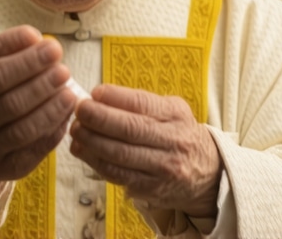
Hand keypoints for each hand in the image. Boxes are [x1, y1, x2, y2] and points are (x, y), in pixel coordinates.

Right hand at [0, 25, 75, 216]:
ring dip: (50, 109)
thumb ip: (6, 50)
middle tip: (64, 69)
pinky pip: (32, 151)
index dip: (25, 58)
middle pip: (9, 100)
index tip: (51, 45)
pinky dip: (52, 132)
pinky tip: (66, 116)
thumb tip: (35, 37)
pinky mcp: (3, 168)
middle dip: (41, 83)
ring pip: (22, 128)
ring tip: (70, 93)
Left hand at [70, 84, 221, 218]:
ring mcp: (163, 167)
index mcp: (174, 114)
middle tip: (78, 110)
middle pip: (130, 129)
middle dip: (99, 118)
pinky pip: (118, 175)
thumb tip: (99, 96)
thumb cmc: (177, 131)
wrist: (206, 171)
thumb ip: (140, 102)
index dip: (115, 97)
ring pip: (120, 155)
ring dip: (92, 142)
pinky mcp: (151, 189)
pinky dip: (96, 162)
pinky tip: (82, 150)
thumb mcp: (170, 109)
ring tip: (75, 130)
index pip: (142, 103)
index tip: (93, 92)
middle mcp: (172, 140)